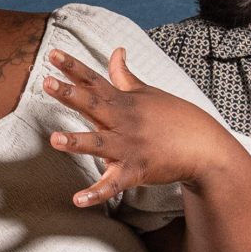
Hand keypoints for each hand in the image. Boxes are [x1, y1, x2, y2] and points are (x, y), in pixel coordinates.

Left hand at [44, 47, 238, 209]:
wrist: (203, 147)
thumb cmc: (174, 118)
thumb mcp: (147, 93)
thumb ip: (125, 76)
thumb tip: (116, 51)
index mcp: (124, 102)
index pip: (95, 81)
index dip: (73, 68)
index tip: (52, 55)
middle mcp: (124, 122)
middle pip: (93, 106)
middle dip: (70, 95)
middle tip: (47, 83)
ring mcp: (130, 147)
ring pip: (100, 144)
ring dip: (78, 142)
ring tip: (55, 139)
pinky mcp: (137, 172)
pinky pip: (114, 184)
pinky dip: (97, 193)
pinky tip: (78, 200)